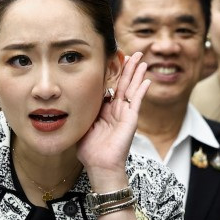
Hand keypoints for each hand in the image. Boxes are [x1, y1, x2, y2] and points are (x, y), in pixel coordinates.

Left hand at [76, 52, 149, 189]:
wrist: (99, 165)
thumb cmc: (90, 151)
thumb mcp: (82, 125)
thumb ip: (82, 112)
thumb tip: (71, 100)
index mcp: (104, 111)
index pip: (109, 87)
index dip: (111, 74)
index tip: (112, 59)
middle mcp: (116, 111)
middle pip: (123, 84)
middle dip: (127, 68)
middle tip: (132, 53)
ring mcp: (125, 114)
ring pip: (131, 89)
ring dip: (136, 74)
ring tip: (141, 60)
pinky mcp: (131, 120)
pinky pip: (137, 102)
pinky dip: (142, 90)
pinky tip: (147, 80)